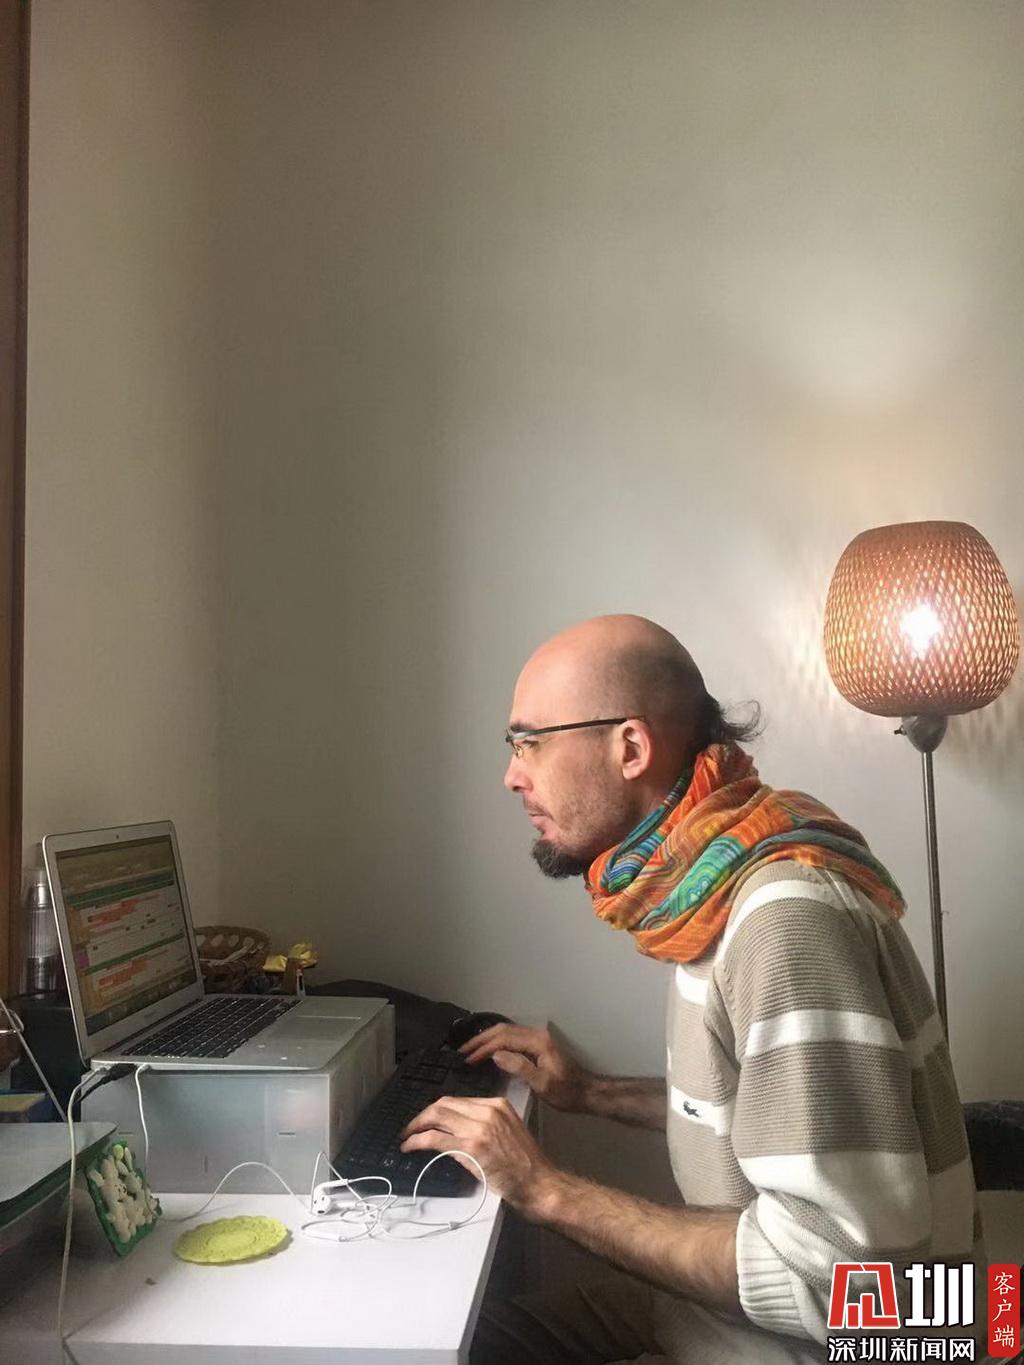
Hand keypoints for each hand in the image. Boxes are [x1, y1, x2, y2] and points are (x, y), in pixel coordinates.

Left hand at [399, 1095, 554, 1208]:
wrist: (540, 1184)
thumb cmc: (527, 1166)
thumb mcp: (507, 1134)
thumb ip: (483, 1127)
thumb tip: (455, 1132)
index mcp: (497, 1105)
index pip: (458, 1101)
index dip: (437, 1110)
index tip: (426, 1120)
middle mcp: (487, 1111)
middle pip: (444, 1104)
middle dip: (423, 1115)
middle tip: (411, 1128)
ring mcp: (479, 1127)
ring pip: (436, 1116)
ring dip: (416, 1126)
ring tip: (406, 1137)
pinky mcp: (471, 1147)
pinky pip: (435, 1138)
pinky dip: (417, 1140)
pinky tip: (409, 1147)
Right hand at [460, 1024, 591, 1112]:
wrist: (585, 1092)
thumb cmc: (565, 1092)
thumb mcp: (542, 1084)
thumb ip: (520, 1067)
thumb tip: (496, 1055)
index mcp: (537, 1042)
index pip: (504, 1039)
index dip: (484, 1048)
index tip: (468, 1059)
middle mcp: (536, 1035)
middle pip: (503, 1030)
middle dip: (481, 1039)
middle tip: (462, 1051)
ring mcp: (537, 1039)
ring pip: (506, 1032)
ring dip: (487, 1040)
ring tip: (470, 1050)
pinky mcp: (536, 1046)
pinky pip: (512, 1038)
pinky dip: (497, 1043)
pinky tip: (488, 1051)